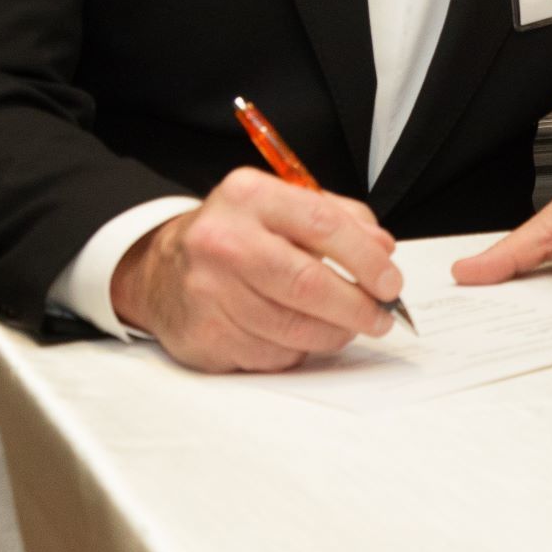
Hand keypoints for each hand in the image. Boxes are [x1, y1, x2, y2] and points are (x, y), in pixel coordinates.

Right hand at [109, 167, 399, 371]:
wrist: (160, 271)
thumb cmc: (236, 236)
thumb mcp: (283, 206)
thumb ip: (339, 218)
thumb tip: (384, 250)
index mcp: (249, 196)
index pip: (323, 225)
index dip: (367, 260)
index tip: (391, 282)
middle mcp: (222, 241)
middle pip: (308, 284)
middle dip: (358, 306)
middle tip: (381, 316)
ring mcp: (208, 292)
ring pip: (294, 328)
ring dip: (334, 333)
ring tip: (348, 326)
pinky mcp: (204, 336)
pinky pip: (272, 354)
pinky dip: (298, 350)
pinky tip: (300, 336)